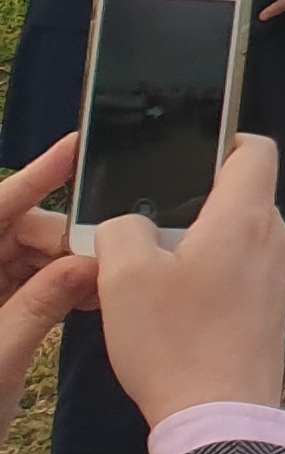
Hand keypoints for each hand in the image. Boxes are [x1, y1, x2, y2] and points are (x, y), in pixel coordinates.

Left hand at [0, 138, 98, 387]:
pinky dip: (55, 287)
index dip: (34, 178)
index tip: (74, 148)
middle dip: (60, 240)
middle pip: (13, 232)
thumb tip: (86, 263)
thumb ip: (39, 305)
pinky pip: (23, 283)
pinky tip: (85, 297)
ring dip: (62, 266)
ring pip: (23, 257)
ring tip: (99, 284)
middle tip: (103, 261)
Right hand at [95, 132, 284, 417]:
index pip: (256, 149)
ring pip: (237, 236)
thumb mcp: (124, 276)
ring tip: (152, 272)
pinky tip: (173, 305)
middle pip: (241, 195)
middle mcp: (275, 240)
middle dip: (195, 201)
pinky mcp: (270, 309)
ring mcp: (277, 276)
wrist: (219, 416)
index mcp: (247, 218)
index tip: (187, 154)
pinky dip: (210, 275)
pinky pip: (240, 272)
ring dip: (198, 243)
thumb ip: (123, 229)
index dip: (224, 140)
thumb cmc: (175, 343)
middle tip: (149, 223)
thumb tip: (132, 223)